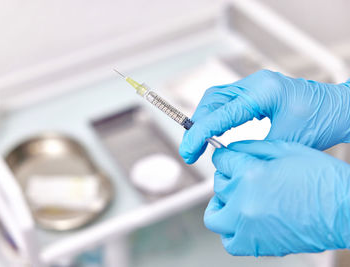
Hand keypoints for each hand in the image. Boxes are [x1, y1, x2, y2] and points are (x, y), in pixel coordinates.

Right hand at [180, 70, 349, 163]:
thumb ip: (251, 147)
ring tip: (199, 143)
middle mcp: (255, 83)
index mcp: (263, 92)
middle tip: (191, 151)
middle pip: (211, 100)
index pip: (220, 113)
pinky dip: (216, 117)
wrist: (340, 110)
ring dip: (204, 120)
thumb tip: (224, 155)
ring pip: (216, 99)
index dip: (199, 134)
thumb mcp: (286, 141)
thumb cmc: (323, 122)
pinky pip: (226, 101)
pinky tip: (214, 131)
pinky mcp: (255, 92)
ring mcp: (254, 85)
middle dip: (196, 126)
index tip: (189, 151)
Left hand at [206, 140, 349, 255]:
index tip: (229, 157)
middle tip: (241, 175)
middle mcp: (243, 201)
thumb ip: (252, 148)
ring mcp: (247, 227)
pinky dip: (229, 229)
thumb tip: (231, 149)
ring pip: (215, 215)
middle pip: (219, 184)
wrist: (344, 211)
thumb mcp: (287, 150)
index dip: (226, 156)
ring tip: (236, 198)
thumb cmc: (322, 179)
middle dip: (228, 176)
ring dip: (221, 203)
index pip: (221, 160)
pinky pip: (228, 240)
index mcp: (250, 175)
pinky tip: (241, 219)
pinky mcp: (255, 245)